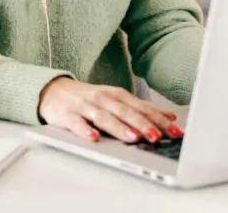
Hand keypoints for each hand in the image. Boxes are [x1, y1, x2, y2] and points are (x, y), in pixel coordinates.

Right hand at [37, 77, 182, 142]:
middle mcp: (103, 98)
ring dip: (119, 128)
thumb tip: (170, 117)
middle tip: (157, 136)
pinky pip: (76, 124)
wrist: (52, 89)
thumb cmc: (88, 98)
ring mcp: (84, 106)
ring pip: (104, 117)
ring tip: (133, 138)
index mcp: (117, 95)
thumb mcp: (116, 100)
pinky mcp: (67, 115)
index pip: (142, 108)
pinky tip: (93, 138)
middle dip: (143, 124)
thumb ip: (140, 109)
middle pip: (126, 112)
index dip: (159, 119)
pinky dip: (85, 131)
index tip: (175, 130)